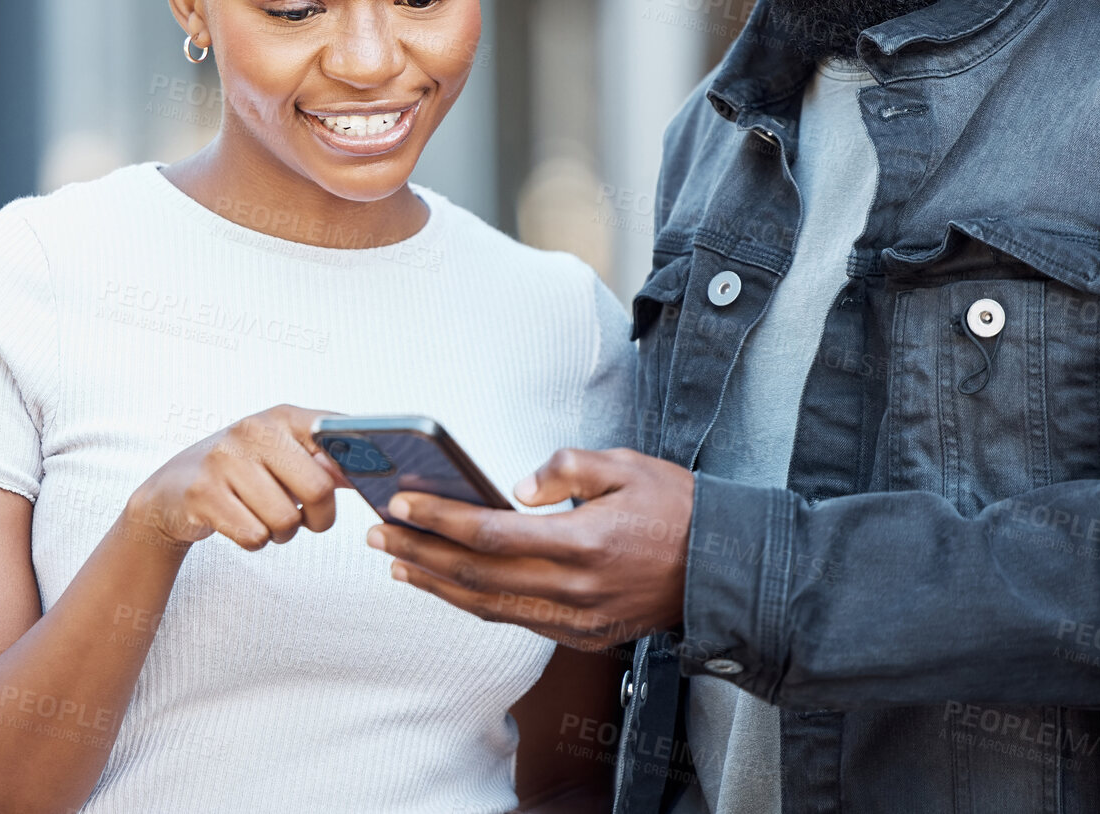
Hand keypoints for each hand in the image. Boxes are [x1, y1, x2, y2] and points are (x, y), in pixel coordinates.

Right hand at [124, 405, 352, 551]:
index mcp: (284, 416)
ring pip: (286, 520)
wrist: (170, 490)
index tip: (366, 484)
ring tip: (266, 519)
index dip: (358, 465)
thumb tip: (370, 470)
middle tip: (304, 520)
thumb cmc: (242, 472)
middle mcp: (255, 429)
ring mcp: (225, 459)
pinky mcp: (202, 493)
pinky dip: (256, 542)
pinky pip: (255, 537)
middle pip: (318, 488)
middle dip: (319, 518)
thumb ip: (328, 459)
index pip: (338, 435)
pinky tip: (241, 524)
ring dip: (283, 534)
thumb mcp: (283, 454)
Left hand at [367, 447, 693, 648]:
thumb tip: (517, 487)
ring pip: (488, 606)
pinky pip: (514, 619)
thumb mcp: (626, 465)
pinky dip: (473, 602)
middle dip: (420, 552)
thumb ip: (567, 468)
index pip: (490, 534)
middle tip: (379, 531)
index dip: (440, 518)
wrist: (721, 567)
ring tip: (399, 561)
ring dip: (436, 584)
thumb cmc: (676, 508)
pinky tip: (450, 585)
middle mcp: (574, 589)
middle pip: (477, 576)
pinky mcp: (580, 634)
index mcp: (583, 543)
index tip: (403, 501)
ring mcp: (576, 619)